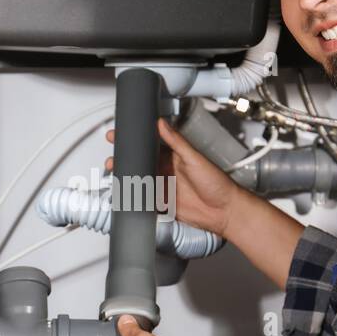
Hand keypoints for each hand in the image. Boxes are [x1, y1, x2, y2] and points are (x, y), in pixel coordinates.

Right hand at [105, 118, 242, 236]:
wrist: (224, 211)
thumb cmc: (216, 183)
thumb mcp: (194, 158)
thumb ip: (176, 142)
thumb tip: (161, 124)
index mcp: (174, 156)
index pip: (150, 144)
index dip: (135, 139)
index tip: (120, 135)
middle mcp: (167, 170)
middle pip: (141, 162)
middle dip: (125, 159)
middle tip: (113, 157)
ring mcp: (164, 186)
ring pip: (140, 181)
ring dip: (127, 178)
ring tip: (114, 175)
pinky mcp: (163, 203)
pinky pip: (145, 199)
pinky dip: (134, 197)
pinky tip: (125, 194)